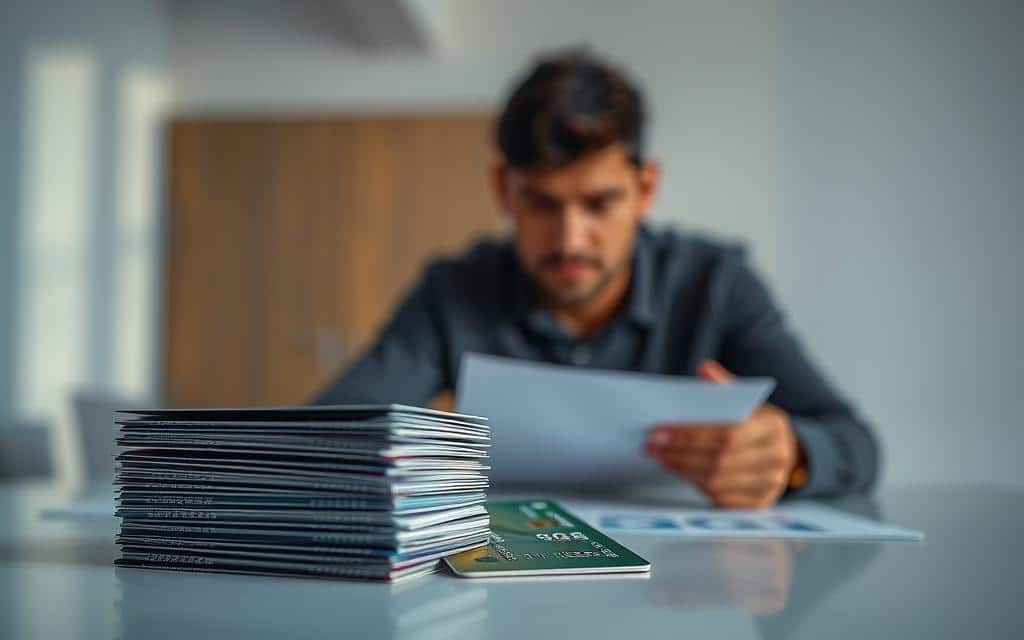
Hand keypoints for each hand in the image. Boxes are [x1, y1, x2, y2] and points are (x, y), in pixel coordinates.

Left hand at [644, 359, 800, 508]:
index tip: (656, 432)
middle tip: (650, 447)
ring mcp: (771, 484)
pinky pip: (721, 499)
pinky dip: (696, 485)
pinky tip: (680, 471)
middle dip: (678, 454)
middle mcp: (776, 458)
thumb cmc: (756, 423)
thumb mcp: (746, 400)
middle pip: (719, 461)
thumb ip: (724, 385)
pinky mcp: (760, 504)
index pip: (726, 434)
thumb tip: (704, 368)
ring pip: (717, 482)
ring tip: (660, 457)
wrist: (786, 452)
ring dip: (682, 470)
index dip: (688, 436)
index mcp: (772, 427)